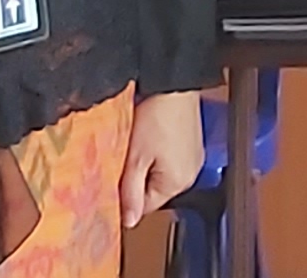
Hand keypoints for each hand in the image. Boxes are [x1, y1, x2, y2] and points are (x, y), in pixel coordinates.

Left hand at [120, 90, 204, 226]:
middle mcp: (190, 175)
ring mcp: (193, 159)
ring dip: (147, 165)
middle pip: (154, 190)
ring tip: (137, 145)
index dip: (126, 195)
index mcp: (177, 183)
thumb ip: (130, 192)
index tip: (113, 180)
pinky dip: (158, 153)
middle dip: (136, 179)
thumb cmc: (157, 116)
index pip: (145, 207)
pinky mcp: (192, 145)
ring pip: (161, 174)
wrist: (173, 85)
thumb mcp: (135, 158)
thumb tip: (129, 221)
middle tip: (123, 158)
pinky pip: (171, 159)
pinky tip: (150, 136)